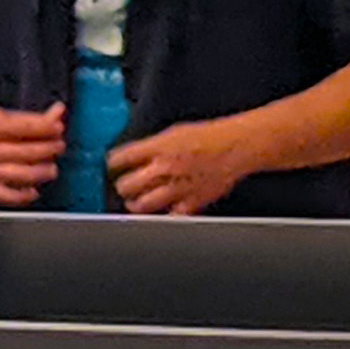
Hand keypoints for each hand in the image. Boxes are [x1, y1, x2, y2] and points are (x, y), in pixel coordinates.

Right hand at [0, 103, 66, 207]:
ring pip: (15, 174)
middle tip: (59, 146)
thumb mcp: (11, 117)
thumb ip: (39, 117)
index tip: (59, 127)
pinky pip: (4, 195)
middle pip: (22, 151)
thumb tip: (60, 111)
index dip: (44, 127)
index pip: (22, 127)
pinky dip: (20, 197)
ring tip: (52, 168)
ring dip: (38, 172)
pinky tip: (34, 191)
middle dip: (46, 149)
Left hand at [109, 115, 263, 216]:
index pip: (121, 158)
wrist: (238, 146)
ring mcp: (177, 187)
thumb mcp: (175, 132)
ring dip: (136, 204)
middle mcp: (164, 168)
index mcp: (158, 148)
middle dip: (121, 186)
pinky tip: (162, 211)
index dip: (112, 163)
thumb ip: (153, 146)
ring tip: (135, 203)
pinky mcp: (192, 202)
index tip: (111, 166)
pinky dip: (164, 215)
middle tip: (123, 186)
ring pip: (143, 204)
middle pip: (127, 185)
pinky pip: (171, 216)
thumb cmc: (212, 136)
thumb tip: (137, 155)